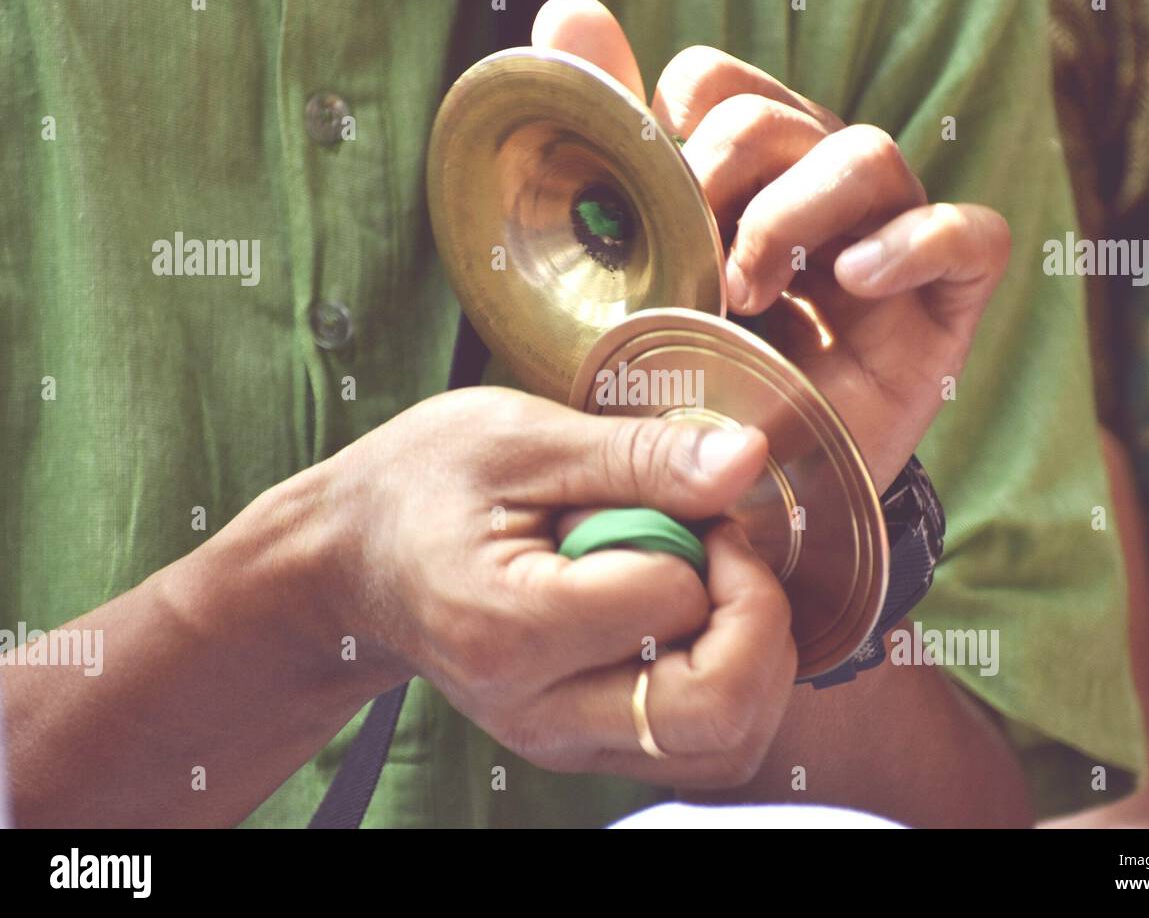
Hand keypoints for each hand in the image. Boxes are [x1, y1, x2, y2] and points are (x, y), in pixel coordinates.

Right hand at [319, 387, 795, 785]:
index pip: (673, 602)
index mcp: (511, 629)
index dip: (705, 537)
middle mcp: (542, 712)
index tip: (677, 496)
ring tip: (707, 583)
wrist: (353, 563)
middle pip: (717, 710)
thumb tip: (747, 460)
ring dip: (756, 657)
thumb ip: (639, 455)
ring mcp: (564, 742)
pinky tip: (698, 620)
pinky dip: (733, 682)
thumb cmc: (423, 485)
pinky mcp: (585, 748)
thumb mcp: (519, 437)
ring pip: (727, 745)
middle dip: (758, 616)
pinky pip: (702, 746)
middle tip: (719, 549)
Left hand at [533, 0, 1009, 487]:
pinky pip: (971, 236)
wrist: (737, 510)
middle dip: (727, 169)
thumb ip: (606, 147)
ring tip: (749, 289)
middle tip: (697, 260)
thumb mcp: (623, 278)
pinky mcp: (942, 308)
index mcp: (734, 183)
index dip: (680, 124)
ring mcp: (884, 249)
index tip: (657, 202)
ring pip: (870, 154)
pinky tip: (856, 280)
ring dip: (796, 210)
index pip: (718, 85)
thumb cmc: (678, 392)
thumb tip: (568, 8)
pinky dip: (917, 242)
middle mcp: (812, 198)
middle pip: (783, 114)